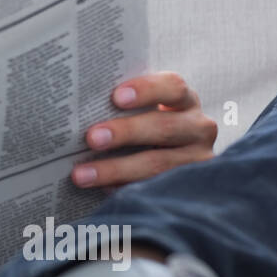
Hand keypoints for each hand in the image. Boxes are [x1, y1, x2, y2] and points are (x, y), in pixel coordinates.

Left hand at [73, 71, 217, 191]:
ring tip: (81, 174)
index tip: (116, 97)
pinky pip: (156, 189)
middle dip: (126, 132)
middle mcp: (198, 127)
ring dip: (116, 169)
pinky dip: (125, 188)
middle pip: (164, 127)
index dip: (146, 90)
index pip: (172, 87)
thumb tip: (78, 107)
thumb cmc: (144, 124)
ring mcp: (198, 159)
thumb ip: (122, 105)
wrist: (171, 157)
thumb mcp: (141, 111)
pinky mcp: (190, 187)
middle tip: (92, 138)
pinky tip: (101, 189)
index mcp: (184, 99)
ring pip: (158, 164)